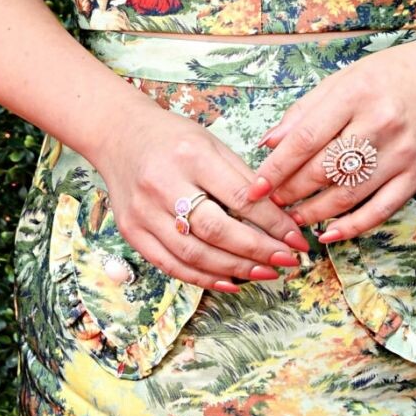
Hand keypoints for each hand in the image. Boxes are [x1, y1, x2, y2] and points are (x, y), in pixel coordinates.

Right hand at [97, 97, 311, 292]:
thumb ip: (241, 178)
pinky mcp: (131, 232)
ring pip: (194, 253)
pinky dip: (203, 278)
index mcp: (191, 155)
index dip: (272, 222)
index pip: (239, 197)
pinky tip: (230, 281)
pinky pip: (171, 264)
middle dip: (257, 251)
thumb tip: (279, 216)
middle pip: (216, 230)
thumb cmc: (173, 137)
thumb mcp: (211, 143)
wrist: (119, 134)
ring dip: (235, 269)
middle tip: (287, 261)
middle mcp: (163, 184)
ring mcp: (143, 211)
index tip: (297, 239)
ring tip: (265, 273)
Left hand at [243, 42, 415, 243]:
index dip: (276, 167)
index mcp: (355, 94)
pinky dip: (352, 226)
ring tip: (293, 217)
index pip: (305, 138)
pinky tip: (329, 233)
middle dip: (290, 192)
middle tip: (271, 202)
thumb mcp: (345, 78)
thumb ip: (305, 111)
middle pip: (323, 169)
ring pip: (348, 194)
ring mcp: (401, 152)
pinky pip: (380, 209)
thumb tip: (268, 144)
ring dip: (314, 212)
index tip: (254, 187)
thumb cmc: (392, 74)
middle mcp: (379, 123)